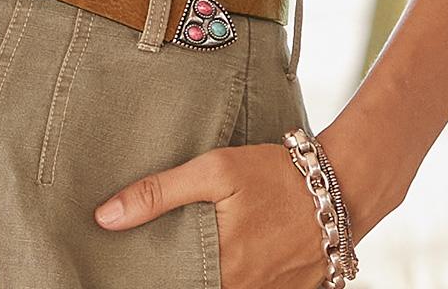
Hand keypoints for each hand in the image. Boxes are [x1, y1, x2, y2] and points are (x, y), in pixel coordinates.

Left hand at [93, 140, 336, 286]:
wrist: (343, 184)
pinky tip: (229, 262)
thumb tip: (104, 217)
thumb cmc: (275, 173)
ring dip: (207, 277)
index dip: (149, 278)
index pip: (170, 286)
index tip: (123, 270)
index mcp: (221, 268)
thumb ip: (159, 194)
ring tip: (199, 255)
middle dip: (178, 275)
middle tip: (157, 260)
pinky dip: (236, 280)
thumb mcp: (215, 170)